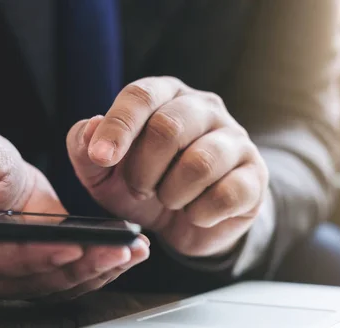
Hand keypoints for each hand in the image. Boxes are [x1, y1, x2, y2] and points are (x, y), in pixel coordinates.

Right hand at [0, 129, 148, 299]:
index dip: (35, 256)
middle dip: (83, 266)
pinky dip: (102, 267)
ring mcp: (12, 276)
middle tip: (121, 250)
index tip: (72, 246)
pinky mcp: (40, 270)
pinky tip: (130, 252)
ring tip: (135, 250)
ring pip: (59, 284)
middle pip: (36, 279)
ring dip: (100, 270)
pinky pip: (71, 276)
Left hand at [67, 77, 267, 257]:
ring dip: (172, 193)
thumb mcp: (104, 173)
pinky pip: (227, 194)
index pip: (141, 95)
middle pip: (169, 127)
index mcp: (165, 96)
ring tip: (169, 200)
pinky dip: (201, 213)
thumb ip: (85, 149)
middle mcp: (204, 108)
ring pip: (200, 163)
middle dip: (143, 170)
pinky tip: (195, 213)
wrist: (188, 221)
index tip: (101, 158)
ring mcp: (235, 139)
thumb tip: (90, 128)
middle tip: (140, 188)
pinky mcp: (255, 174)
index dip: (118, 127)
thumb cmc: (145, 185)